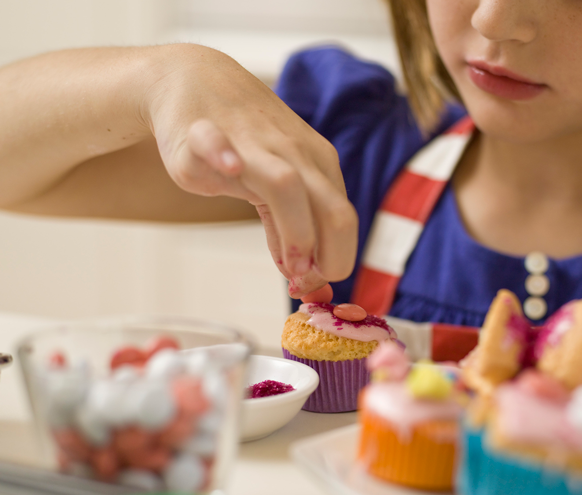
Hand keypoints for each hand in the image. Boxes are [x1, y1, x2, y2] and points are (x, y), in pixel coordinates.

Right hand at [143, 44, 357, 296]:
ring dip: (295, 230)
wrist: (197, 80)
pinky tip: (230, 166)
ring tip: (288, 265)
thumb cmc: (244, 140)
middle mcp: (295, 154)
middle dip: (328, 255)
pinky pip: (216, 141)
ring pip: (286, 183)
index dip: (335, 261)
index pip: (343, 221)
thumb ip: (288, 231)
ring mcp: (251, 141)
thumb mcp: (278, 184)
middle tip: (305, 284)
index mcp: (318, 167)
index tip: (312, 286)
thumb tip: (305, 281)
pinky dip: (224, 155)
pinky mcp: (203, 132)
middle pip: (332, 208)